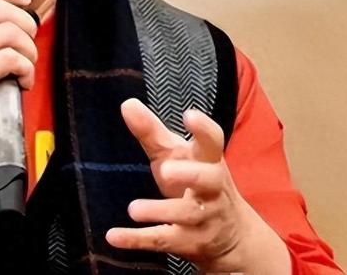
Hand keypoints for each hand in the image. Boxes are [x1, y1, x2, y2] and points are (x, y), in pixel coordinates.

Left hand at [105, 99, 289, 273]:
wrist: (233, 238)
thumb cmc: (195, 181)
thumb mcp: (176, 155)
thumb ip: (151, 131)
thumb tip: (127, 104)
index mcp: (208, 160)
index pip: (213, 142)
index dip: (203, 129)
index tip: (189, 115)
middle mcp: (211, 188)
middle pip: (208, 179)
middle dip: (190, 174)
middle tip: (166, 170)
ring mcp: (203, 217)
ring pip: (186, 214)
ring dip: (160, 211)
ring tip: (133, 209)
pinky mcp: (189, 242)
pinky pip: (163, 240)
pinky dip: (137, 239)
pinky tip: (113, 236)